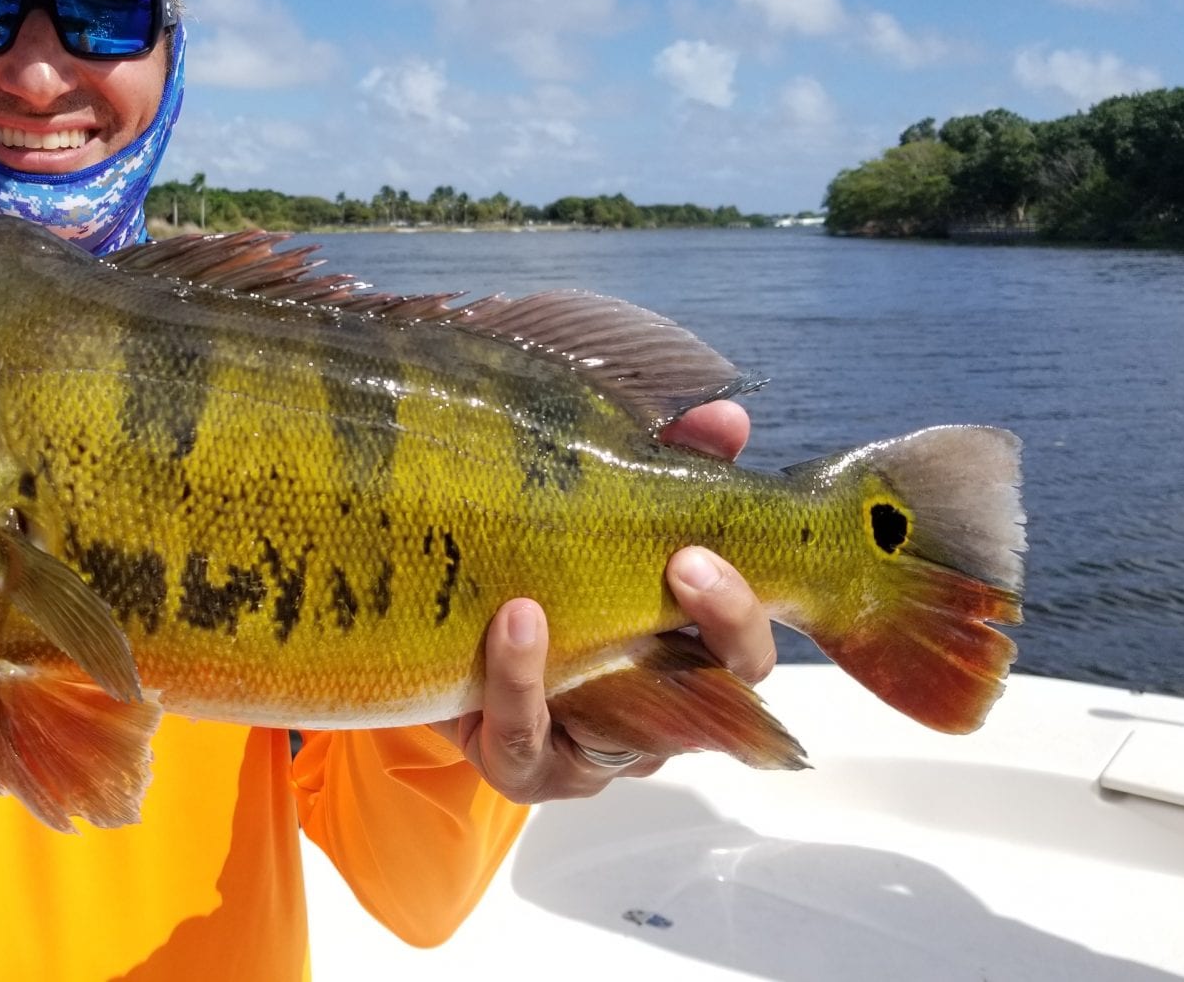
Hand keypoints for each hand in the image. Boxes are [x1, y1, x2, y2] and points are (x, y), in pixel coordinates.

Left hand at [427, 399, 776, 800]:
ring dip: (604, 655)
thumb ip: (664, 463)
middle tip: (689, 561)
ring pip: (632, 729)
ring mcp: (599, 745)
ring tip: (556, 596)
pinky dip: (519, 681)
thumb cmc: (534, 577)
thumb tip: (726, 417)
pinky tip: (511, 624)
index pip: (751, 627)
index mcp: (690, 641)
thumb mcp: (590, 512)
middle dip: (724, 621)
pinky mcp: (526, 766)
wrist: (432, 644)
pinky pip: (528, 737)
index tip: (713, 537)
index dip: (750, 587)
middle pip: (729, 684)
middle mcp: (664, 704)